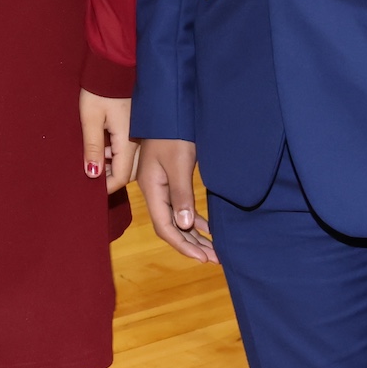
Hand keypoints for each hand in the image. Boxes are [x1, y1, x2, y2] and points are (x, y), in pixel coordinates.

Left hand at [79, 90, 132, 192]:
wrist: (114, 63)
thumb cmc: (99, 89)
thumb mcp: (90, 118)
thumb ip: (93, 148)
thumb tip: (92, 175)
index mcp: (129, 141)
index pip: (121, 176)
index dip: (106, 186)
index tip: (91, 191)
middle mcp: (138, 140)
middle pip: (128, 171)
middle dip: (110, 177)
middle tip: (90, 175)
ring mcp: (139, 133)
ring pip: (129, 160)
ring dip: (112, 164)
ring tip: (92, 160)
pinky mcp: (136, 125)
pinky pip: (129, 148)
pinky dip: (116, 152)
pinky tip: (102, 146)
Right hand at [132, 138, 216, 263]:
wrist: (169, 108)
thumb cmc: (172, 133)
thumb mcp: (178, 163)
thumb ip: (181, 195)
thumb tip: (186, 226)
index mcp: (151, 189)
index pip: (164, 226)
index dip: (183, 245)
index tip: (203, 258)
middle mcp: (153, 191)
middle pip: (170, 226)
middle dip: (191, 244)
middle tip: (215, 259)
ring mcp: (160, 185)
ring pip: (176, 218)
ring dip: (194, 235)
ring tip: (214, 249)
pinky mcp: (169, 179)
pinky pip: (180, 207)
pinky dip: (194, 220)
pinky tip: (207, 227)